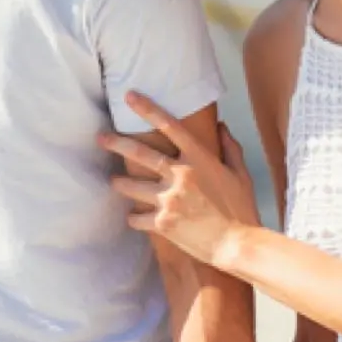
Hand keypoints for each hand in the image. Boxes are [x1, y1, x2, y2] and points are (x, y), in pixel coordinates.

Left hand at [98, 92, 261, 266]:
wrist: (236, 245)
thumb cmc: (241, 209)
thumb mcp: (240, 175)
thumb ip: (230, 148)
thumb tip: (221, 126)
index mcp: (199, 159)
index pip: (169, 126)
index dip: (147, 108)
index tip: (129, 96)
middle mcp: (180, 175)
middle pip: (139, 152)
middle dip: (116, 143)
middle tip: (100, 137)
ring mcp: (169, 199)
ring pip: (130, 186)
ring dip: (119, 182)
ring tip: (113, 181)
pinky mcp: (162, 223)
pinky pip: (137, 217)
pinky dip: (133, 217)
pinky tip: (132, 218)